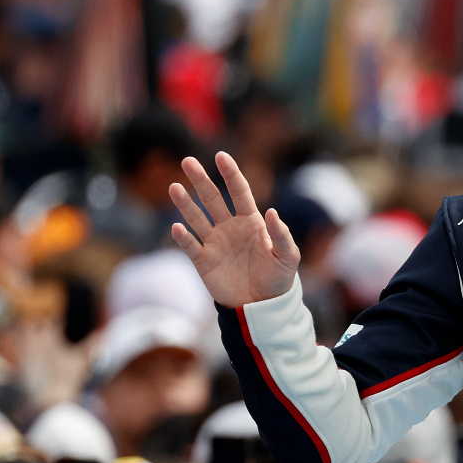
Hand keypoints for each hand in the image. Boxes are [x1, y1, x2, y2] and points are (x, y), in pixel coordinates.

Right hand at [170, 152, 299, 307]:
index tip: (220, 156)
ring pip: (197, 218)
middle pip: (212, 198)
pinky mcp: (204, 262)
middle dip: (200, 180)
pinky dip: (183, 238)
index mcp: (251, 221)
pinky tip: (178, 228)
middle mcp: (230, 227)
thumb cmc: (279, 278)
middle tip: (187, 161)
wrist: (263, 306)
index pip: (239, 191)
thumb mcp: (287, 256)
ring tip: (174, 187)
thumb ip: (280, 234)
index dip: (230, 174)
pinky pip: (191, 247)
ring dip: (185, 204)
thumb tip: (271, 211)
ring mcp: (215, 243)